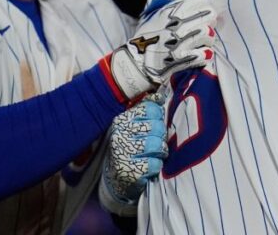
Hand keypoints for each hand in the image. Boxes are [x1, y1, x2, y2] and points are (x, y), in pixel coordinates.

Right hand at [99, 94, 167, 216]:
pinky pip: (156, 164)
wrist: (116, 180)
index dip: (159, 118)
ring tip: (154, 155)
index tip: (153, 127)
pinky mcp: (129, 171)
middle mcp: (119, 134)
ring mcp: (123, 153)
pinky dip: (157, 166)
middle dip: (162, 137)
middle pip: (158, 127)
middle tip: (155, 144)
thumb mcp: (134, 126)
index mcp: (121, 120)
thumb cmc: (130, 148)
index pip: (151, 109)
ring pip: (158, 145)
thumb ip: (147, 110)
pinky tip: (149, 167)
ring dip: (161, 152)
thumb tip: (160, 96)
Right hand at [102, 0, 216, 104]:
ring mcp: (180, 42)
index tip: (203, 11)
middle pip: (209, 15)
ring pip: (208, 34)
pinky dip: (205, 54)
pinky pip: (204, 54)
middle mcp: (176, 24)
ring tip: (204, 40)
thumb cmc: (147, 35)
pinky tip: (202, 53)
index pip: (200, 0)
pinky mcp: (182, 59)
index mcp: (170, 11)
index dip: (205, 4)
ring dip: (208, 38)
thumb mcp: (153, 12)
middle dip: (210, 20)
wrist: (137, 61)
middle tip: (206, 25)